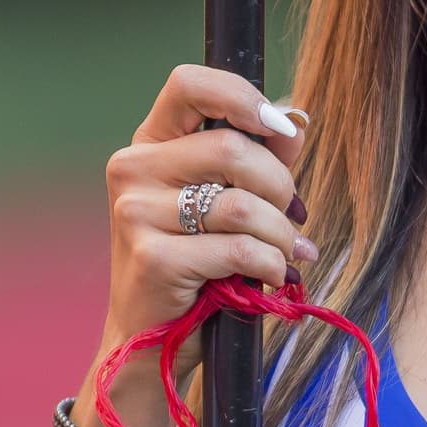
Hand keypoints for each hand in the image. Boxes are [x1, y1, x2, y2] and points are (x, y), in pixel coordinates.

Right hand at [101, 66, 315, 379]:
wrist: (150, 342)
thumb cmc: (196, 268)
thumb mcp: (225, 205)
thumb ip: (258, 159)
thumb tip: (294, 123)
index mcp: (148, 144)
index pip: (189, 84)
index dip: (242, 96)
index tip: (279, 129)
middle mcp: (132, 169)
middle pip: (232, 149)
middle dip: (280, 187)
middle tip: (289, 218)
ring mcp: (135, 212)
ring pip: (242, 204)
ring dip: (281, 234)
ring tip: (285, 253)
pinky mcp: (152, 257)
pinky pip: (238, 248)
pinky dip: (270, 264)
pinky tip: (273, 275)